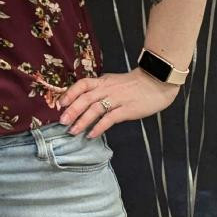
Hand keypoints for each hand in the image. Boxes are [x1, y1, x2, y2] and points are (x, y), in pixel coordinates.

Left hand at [58, 69, 178, 137]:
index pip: (82, 84)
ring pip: (95, 109)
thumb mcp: (113, 82)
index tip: (60, 104)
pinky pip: (110, 119)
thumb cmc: (133, 84)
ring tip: (73, 131)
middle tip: (62, 121)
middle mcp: (107, 89)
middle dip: (72, 110)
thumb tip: (83, 100)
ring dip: (82, 121)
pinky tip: (91, 134)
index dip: (70, 93)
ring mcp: (117, 99)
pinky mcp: (127, 110)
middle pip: (85, 98)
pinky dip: (99, 127)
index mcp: (102, 81)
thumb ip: (99, 89)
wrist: (156, 82)